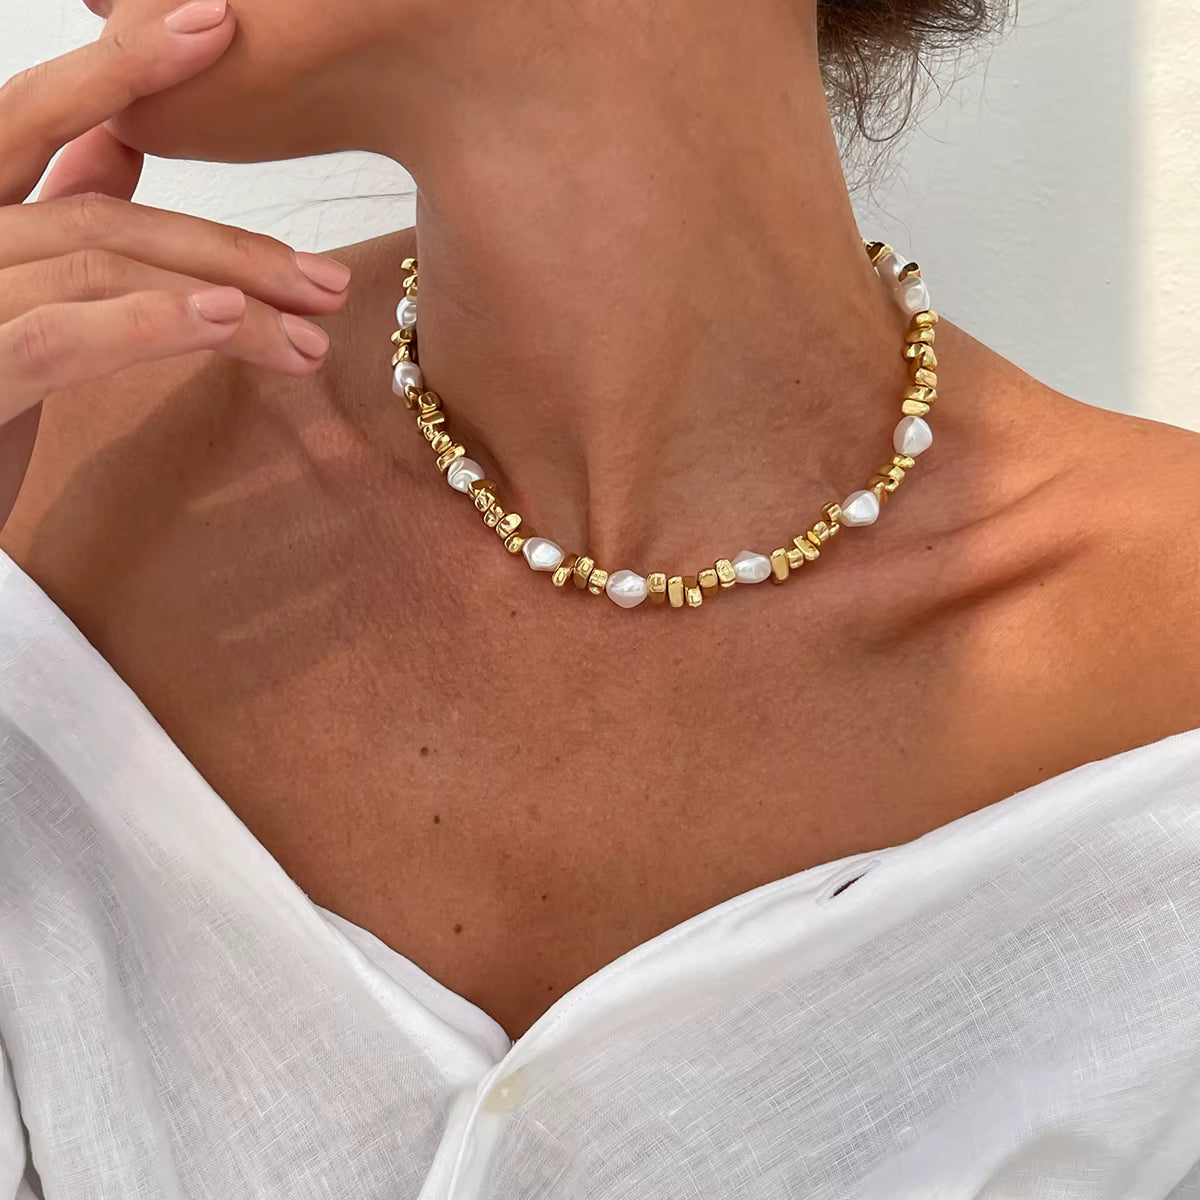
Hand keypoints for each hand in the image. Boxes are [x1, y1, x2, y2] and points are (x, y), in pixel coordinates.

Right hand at [0, 0, 352, 528]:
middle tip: (328, 284)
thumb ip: (61, 210)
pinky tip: (226, 321)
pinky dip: (148, 324)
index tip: (217, 25)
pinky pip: (62, 336)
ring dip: (224, 300)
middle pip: (104, 214)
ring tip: (310, 339)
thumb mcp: (25, 294)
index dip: (124, 65)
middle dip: (230, 245)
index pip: (39, 117)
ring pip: (99, 267)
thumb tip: (120, 138)